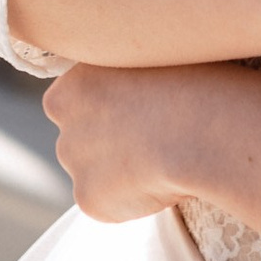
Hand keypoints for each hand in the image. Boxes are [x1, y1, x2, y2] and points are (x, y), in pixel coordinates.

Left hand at [46, 59, 232, 222]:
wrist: (196, 128)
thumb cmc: (187, 80)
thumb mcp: (147, 55)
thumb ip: (126, 69)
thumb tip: (141, 83)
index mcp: (71, 87)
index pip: (78, 100)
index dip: (111, 105)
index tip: (140, 107)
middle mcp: (63, 127)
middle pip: (83, 139)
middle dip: (110, 141)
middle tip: (154, 138)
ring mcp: (75, 167)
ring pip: (95, 173)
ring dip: (121, 172)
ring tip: (164, 160)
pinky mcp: (89, 200)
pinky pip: (110, 204)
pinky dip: (134, 200)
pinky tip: (162, 184)